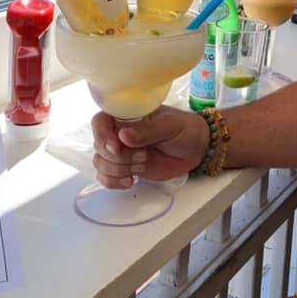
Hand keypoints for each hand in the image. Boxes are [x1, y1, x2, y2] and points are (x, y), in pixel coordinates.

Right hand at [91, 106, 208, 188]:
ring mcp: (122, 151)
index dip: (102, 135)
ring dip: (119, 169)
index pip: (100, 121)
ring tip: (143, 165)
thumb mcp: (170, 126)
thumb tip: (124, 136)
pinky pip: (106, 177)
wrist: (197, 149)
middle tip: (143, 157)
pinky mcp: (125, 167)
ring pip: (100, 163)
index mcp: (129, 116)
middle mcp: (120, 133)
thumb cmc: (186, 129)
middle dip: (118, 157)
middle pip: (99, 146)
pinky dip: (114, 181)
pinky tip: (131, 180)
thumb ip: (148, 131)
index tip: (116, 147)